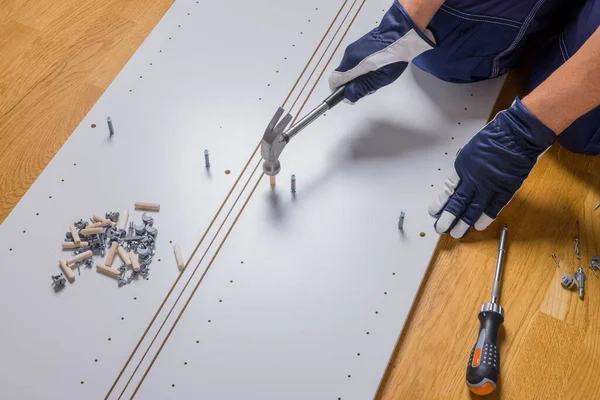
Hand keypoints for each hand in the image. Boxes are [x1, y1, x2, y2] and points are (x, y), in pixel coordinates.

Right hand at [328, 1, 434, 102]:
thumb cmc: (392, 58)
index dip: (339, 91)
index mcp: (351, 64)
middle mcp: (348, 55)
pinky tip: (375, 65)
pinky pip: (354, 60)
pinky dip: (360, 66)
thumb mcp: (379, 79)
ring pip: (348, 68)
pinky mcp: (359, 44)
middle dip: (351, 83)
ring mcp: (353, 48)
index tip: (351, 94)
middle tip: (369, 84)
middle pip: (342, 75)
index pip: (334, 81)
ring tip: (375, 73)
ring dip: (357, 75)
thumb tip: (347, 97)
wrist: (401, 33)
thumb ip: (361, 88)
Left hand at [429, 98, 556, 237]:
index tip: (434, 212)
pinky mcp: (505, 190)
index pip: (447, 190)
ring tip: (456, 233)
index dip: (440, 203)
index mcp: (462, 167)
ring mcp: (490, 186)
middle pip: (458, 204)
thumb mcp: (470, 150)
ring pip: (473, 210)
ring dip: (464, 223)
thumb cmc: (494, 137)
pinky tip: (477, 226)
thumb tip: (458, 180)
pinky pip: (493, 208)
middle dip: (448, 218)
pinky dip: (485, 218)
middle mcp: (474, 179)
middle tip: (441, 228)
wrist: (517, 135)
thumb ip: (464, 167)